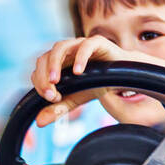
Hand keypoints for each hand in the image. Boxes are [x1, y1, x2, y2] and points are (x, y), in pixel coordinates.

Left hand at [29, 37, 164, 127]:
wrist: (126, 76)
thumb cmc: (100, 83)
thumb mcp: (77, 98)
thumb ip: (59, 108)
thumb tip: (38, 123)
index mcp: (59, 61)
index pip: (40, 68)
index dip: (40, 83)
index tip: (50, 99)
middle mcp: (68, 50)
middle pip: (46, 56)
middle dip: (44, 76)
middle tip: (50, 94)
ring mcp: (81, 44)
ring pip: (60, 47)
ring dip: (54, 64)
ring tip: (55, 81)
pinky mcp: (98, 42)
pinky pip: (86, 45)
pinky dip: (80, 57)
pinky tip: (78, 72)